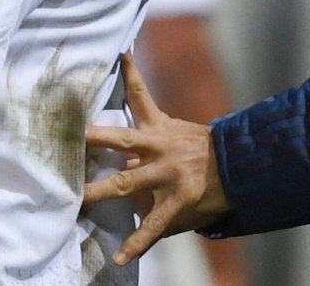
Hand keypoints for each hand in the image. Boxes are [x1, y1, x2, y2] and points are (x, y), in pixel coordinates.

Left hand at [84, 51, 231, 264]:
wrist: (237, 168)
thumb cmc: (200, 151)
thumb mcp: (176, 132)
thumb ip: (148, 127)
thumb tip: (126, 119)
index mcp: (159, 128)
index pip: (140, 93)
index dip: (128, 71)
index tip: (117, 52)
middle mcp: (160, 148)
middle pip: (122, 139)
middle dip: (96, 138)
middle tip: (72, 136)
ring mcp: (168, 174)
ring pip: (129, 183)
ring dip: (103, 191)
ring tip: (80, 198)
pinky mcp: (178, 200)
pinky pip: (154, 224)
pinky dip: (137, 242)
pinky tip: (121, 257)